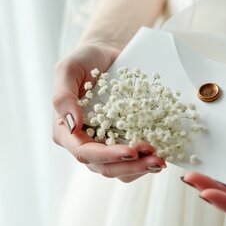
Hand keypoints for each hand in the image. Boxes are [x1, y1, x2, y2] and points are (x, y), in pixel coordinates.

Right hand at [52, 42, 166, 182]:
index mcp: (65, 132)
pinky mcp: (121, 141)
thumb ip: (63, 97)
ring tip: (161, 160)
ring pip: (120, 170)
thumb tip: (72, 126)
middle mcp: (83, 143)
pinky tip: (162, 154)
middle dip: (131, 166)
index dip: (108, 156)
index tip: (132, 151)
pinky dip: (145, 161)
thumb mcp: (68, 70)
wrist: (105, 54)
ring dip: (141, 169)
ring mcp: (103, 145)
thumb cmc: (84, 60)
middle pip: (105, 167)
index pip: (85, 153)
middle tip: (157, 160)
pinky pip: (132, 161)